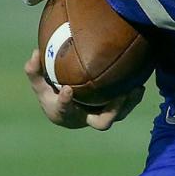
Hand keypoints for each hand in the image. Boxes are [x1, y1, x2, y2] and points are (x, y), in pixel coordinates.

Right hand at [24, 50, 143, 130]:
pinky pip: (126, 107)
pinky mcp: (113, 112)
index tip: (67, 89)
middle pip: (102, 122)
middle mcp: (86, 120)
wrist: (67, 110)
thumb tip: (35, 52)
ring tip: (137, 89)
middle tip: (119, 96)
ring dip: (129, 104)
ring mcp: (101, 117)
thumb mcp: (39, 84)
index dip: (65, 102)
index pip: (64, 110)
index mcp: (65, 115)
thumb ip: (34, 71)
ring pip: (119, 116)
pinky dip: (134, 98)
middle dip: (112, 111)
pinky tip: (140, 83)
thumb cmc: (51, 95)